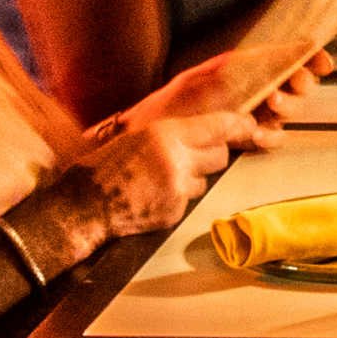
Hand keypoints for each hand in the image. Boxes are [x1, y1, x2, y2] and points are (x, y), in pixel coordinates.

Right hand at [11, 110, 259, 274]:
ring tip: (160, 179)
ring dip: (193, 178)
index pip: (218, 125)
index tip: (253, 125)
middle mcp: (176, 158)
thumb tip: (211, 133)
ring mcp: (177, 188)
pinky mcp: (174, 212)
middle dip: (211, 156)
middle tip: (188, 157)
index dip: (239, 125)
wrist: (84, 204)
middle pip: (220, 154)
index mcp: (166, 133)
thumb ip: (176, 134)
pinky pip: (190, 200)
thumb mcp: (142, 136)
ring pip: (206, 179)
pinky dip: (178, 198)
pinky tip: (154, 196)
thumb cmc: (108, 166)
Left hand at [131, 44, 325, 135]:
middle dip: (298, 88)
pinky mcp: (248, 138)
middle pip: (298, 84)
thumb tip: (289, 50)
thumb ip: (254, 65)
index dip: (310, 57)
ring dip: (285, 111)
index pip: (288, 56)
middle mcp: (254, 86)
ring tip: (267, 110)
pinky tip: (257, 136)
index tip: (322, 63)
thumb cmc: (177, 103)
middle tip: (281, 93)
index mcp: (247, 65)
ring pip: (290, 112)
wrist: (153, 139)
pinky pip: (274, 136)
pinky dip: (271, 137)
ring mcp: (254, 112)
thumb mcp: (213, 77)